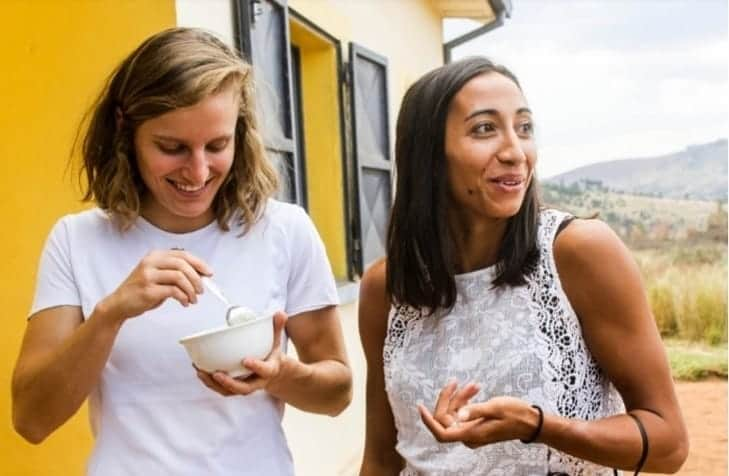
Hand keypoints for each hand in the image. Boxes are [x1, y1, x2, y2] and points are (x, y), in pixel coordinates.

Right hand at [101, 249, 211, 321]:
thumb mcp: (158, 276)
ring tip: (193, 299)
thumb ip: (175, 272)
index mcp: (155, 256)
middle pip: (183, 264)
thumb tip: (201, 276)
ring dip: (191, 290)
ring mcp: (148, 275)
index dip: (199, 263)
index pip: (183, 255)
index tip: (209, 272)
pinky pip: (174, 291)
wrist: (119, 304)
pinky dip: (184, 297)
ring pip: (180, 277)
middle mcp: (151, 262)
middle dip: (197, 278)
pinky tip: (184, 302)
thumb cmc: (141, 290)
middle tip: (202, 290)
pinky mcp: (148, 290)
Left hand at [196, 312, 287, 395]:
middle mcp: (257, 382)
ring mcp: (245, 386)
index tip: (245, 360)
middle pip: (244, 388)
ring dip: (214, 384)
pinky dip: (210, 383)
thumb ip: (277, 328)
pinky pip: (222, 390)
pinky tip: (200, 372)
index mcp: (269, 370)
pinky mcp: (235, 388)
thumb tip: (279, 313)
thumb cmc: (271, 354)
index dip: (256, 367)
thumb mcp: (276, 341)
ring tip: (201, 372)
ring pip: (229, 391)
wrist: (273, 373)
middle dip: (229, 383)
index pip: (264, 370)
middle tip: (217, 374)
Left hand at [417, 382, 539, 448]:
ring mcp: (472, 431)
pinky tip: (475, 389)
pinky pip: (463, 413)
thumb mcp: (496, 408)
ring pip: (454, 413)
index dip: (429, 421)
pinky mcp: (475, 426)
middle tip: (456, 381)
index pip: (442, 433)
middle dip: (449, 398)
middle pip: (446, 418)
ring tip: (473, 384)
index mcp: (471, 434)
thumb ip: (475, 410)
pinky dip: (466, 400)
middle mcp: (469, 435)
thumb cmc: (516, 414)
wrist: (531, 422)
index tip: (421, 406)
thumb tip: (458, 414)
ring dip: (459, 397)